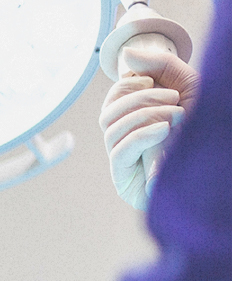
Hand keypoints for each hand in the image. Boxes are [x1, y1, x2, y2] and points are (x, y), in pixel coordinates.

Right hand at [100, 47, 200, 208]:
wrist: (222, 162)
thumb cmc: (210, 127)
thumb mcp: (188, 86)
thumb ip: (159, 65)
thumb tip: (126, 53)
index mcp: (139, 119)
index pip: (113, 100)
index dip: (125, 86)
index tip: (150, 81)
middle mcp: (128, 139)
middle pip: (107, 113)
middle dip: (138, 99)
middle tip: (174, 99)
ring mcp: (125, 161)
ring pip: (111, 129)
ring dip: (144, 115)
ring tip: (178, 116)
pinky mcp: (126, 180)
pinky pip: (119, 152)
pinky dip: (140, 135)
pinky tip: (164, 130)